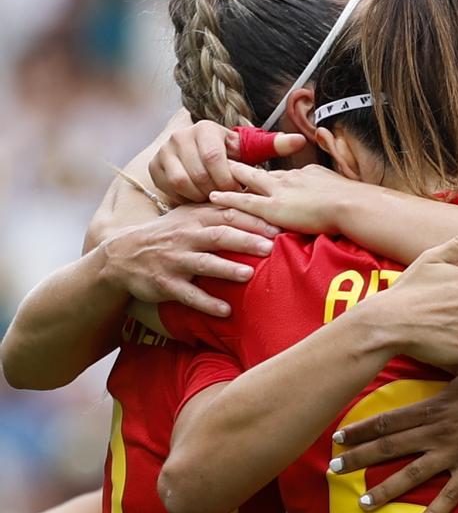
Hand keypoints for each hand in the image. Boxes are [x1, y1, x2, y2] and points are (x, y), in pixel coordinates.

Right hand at [100, 205, 278, 316]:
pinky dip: (207, 303)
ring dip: (227, 270)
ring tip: (249, 275)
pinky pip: (188, 295)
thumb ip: (218, 209)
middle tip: (270, 247)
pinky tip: (226, 310)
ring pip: (203, 264)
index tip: (278, 226)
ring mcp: (174, 261)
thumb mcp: (188, 215)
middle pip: (219, 236)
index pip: (228, 214)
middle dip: (245, 241)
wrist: (123, 256)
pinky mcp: (165, 284)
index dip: (253, 220)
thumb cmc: (168, 234)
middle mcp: (186, 237)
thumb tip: (257, 202)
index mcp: (195, 218)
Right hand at [149, 121, 306, 204]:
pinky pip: (171, 191)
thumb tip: (301, 140)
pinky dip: (187, 200)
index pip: (215, 157)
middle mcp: (181, 136)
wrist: (194, 160)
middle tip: (230, 202)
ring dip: (202, 198)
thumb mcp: (248, 151)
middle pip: (199, 173)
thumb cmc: (228, 158)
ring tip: (216, 203)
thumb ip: (273, 145)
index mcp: (206, 128)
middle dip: (218, 191)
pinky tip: (199, 203)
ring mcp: (164, 151)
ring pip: (184, 183)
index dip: (228, 179)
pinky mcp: (154, 168)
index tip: (240, 190)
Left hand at [209, 162, 360, 233]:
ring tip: (211, 175)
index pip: (281, 174)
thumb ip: (330, 190)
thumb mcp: (341, 187)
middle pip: (260, 172)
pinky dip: (228, 198)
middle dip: (241, 168)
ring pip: (247, 181)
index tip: (257, 172)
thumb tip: (334, 193)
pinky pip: (244, 202)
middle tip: (224, 163)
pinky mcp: (273, 208)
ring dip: (229, 178)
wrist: (350, 204)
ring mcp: (279, 192)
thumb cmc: (352, 200)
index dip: (267, 175)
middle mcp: (289, 178)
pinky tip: (213, 197)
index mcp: (305, 174)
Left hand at [331, 363, 457, 512]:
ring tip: (363, 503)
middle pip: (391, 445)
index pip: (390, 418)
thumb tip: (432, 375)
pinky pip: (449, 496)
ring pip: (412, 473)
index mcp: (437, 404)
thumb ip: (448, 379)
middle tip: (333, 468)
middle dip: (359, 457)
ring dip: (385, 489)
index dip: (362, 428)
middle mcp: (440, 429)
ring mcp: (456, 450)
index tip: (338, 436)